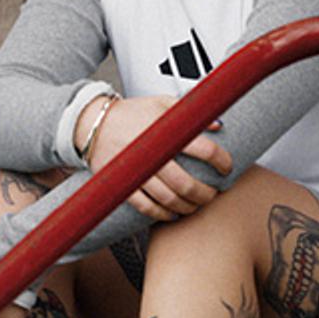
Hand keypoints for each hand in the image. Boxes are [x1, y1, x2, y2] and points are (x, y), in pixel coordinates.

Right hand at [85, 94, 231, 222]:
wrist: (93, 123)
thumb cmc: (130, 113)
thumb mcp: (161, 103)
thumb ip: (189, 113)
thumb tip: (218, 125)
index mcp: (164, 132)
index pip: (204, 150)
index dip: (221, 161)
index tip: (226, 168)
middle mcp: (151, 154)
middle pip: (187, 183)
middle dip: (205, 193)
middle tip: (213, 194)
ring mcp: (136, 172)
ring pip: (168, 199)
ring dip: (187, 206)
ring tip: (195, 205)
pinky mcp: (123, 184)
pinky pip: (146, 207)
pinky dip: (162, 214)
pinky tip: (172, 213)